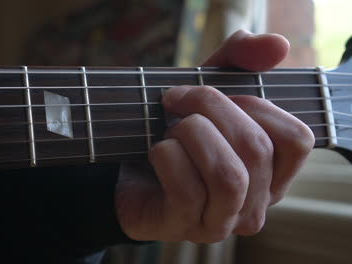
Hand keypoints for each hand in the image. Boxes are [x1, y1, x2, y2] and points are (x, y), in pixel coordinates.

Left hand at [115, 30, 314, 242]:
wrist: (132, 173)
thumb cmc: (179, 135)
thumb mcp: (209, 92)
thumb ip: (240, 60)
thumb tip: (276, 44)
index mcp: (271, 174)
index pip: (296, 139)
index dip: (256, 104)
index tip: (214, 91)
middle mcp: (255, 204)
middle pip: (254, 148)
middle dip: (209, 107)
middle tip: (175, 98)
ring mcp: (221, 222)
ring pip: (227, 174)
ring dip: (190, 134)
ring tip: (170, 129)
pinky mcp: (184, 227)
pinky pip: (185, 188)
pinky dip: (165, 156)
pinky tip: (156, 152)